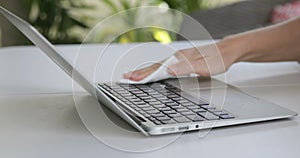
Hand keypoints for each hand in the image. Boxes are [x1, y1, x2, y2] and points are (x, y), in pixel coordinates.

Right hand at [123, 37, 243, 80]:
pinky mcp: (182, 60)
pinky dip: (154, 69)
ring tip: (134, 74)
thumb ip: (186, 68)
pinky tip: (152, 71)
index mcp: (179, 59)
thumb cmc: (217, 59)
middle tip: (126, 76)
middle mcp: (177, 57)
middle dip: (139, 72)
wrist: (227, 51)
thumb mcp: (204, 67)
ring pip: (158, 65)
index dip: (143, 75)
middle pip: (154, 66)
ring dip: (145, 70)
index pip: (157, 69)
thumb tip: (169, 70)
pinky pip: (164, 65)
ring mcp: (178, 58)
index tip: (131, 78)